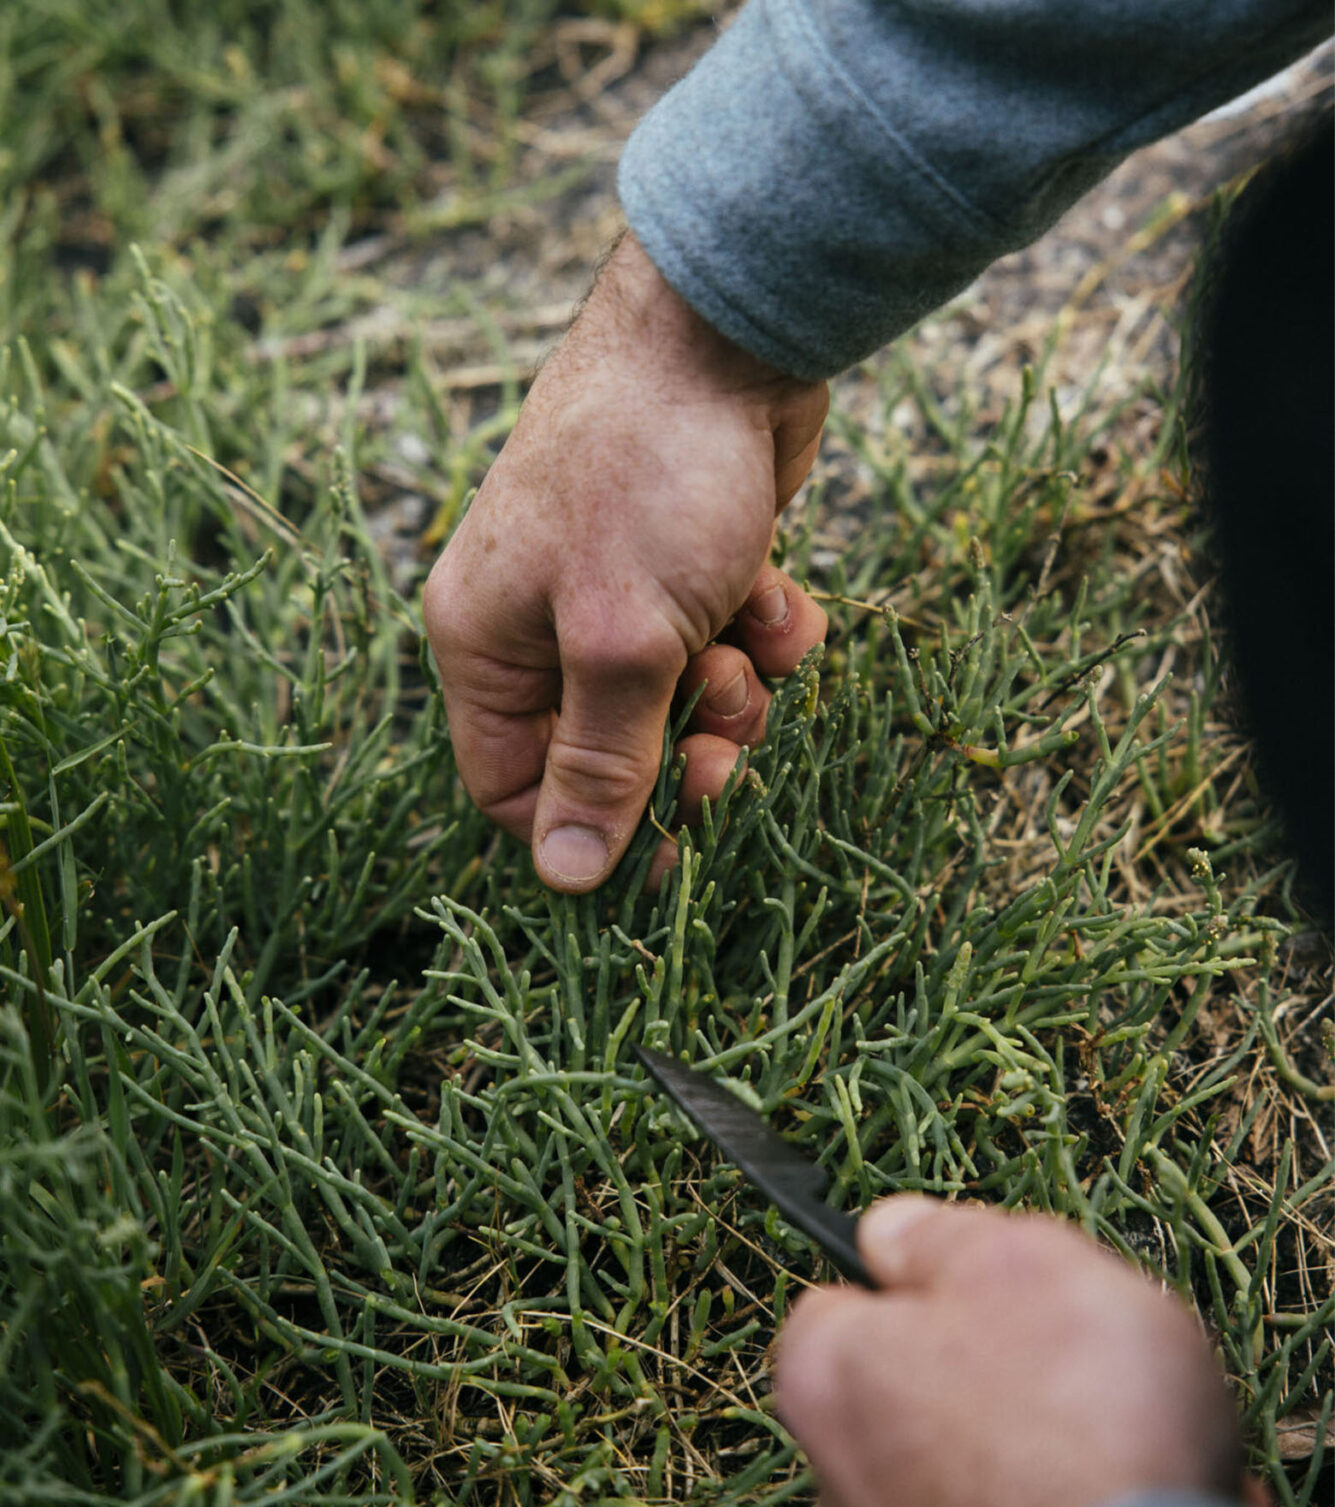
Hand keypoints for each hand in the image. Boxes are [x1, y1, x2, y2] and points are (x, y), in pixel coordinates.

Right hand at [422, 235, 828, 891]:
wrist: (725, 332)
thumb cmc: (647, 478)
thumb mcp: (621, 640)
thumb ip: (599, 762)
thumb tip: (566, 876)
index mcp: (487, 645)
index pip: (511, 787)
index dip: (587, 827)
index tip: (667, 854)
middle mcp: (541, 624)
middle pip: (608, 753)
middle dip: (680, 757)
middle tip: (729, 745)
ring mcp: (619, 590)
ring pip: (680, 704)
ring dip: (732, 695)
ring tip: (747, 644)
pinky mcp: (690, 565)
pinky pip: (727, 642)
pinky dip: (763, 634)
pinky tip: (779, 597)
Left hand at [775, 1197, 1248, 1506]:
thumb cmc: (1078, 1417)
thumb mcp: (1013, 1262)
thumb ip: (936, 1237)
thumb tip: (889, 1231)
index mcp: (823, 1374)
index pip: (840, 1304)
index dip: (917, 1284)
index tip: (980, 1286)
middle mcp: (832, 1479)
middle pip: (898, 1391)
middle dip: (968, 1373)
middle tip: (1057, 1364)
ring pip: (948, 1469)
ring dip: (1004, 1455)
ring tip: (1094, 1447)